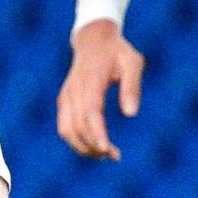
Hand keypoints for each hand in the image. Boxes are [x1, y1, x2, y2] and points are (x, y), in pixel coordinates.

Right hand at [55, 18, 144, 160]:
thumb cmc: (117, 52)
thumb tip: (131, 114)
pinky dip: (76, 140)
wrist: (93, 40)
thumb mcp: (133, 63)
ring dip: (83, 147)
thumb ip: (132, 87)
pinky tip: (93, 145)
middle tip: (114, 156)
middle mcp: (73, 92)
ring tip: (104, 154)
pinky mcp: (64, 102)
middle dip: (94, 146)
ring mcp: (66, 97)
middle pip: (77, 127)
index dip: (97, 135)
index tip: (108, 151)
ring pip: (66, 131)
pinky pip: (65, 127)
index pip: (90, 114)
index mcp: (90, 82)